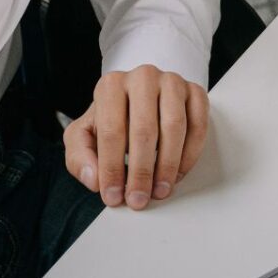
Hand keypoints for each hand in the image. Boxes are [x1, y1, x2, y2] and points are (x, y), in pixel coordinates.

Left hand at [64, 64, 209, 211]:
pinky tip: (177, 174)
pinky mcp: (195, 91)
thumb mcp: (84, 136)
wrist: (138, 99)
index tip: (113, 196)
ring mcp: (172, 82)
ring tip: (159, 190)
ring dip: (167, 165)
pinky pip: (198, 125)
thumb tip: (94, 179)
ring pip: (174, 126)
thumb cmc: (112, 119)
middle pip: (144, 129)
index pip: (111, 130)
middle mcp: (142, 77)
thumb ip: (79, 158)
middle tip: (139, 199)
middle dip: (141, 172)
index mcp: (111, 85)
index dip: (112, 168)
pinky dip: (189, 155)